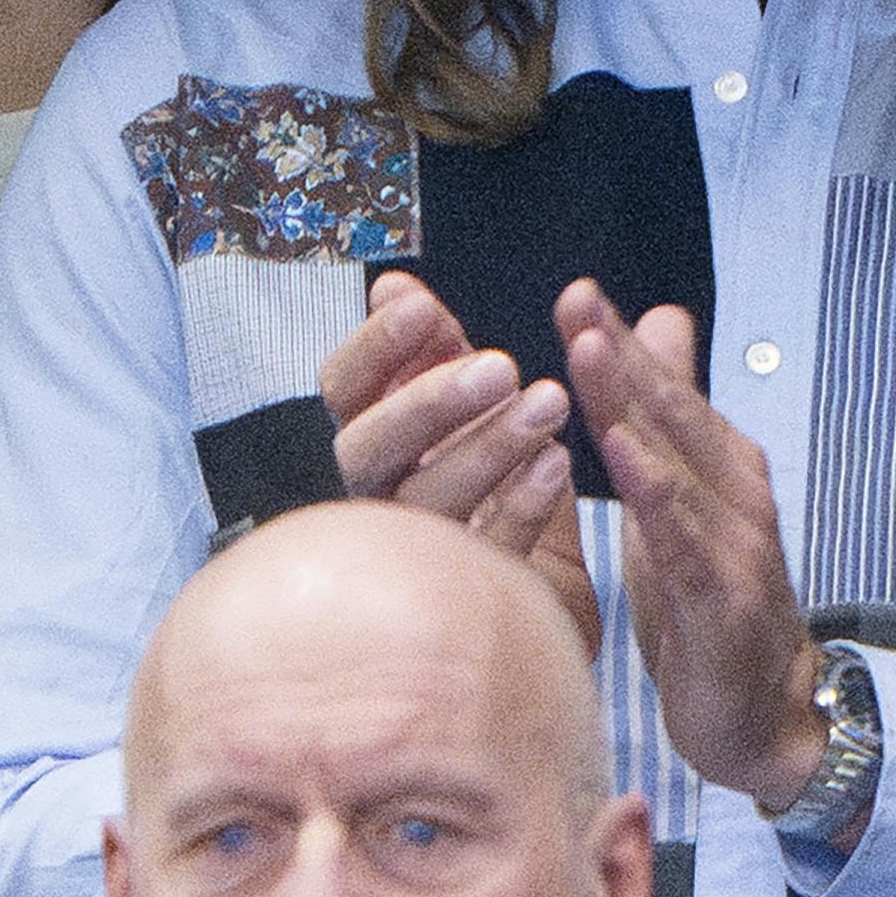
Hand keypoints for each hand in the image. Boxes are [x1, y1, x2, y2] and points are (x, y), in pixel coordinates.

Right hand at [319, 276, 596, 655]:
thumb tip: (394, 286)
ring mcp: (406, 557)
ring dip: (488, 448)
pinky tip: (556, 466)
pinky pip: (483, 556)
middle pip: (369, 449)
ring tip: (550, 402)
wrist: (515, 610)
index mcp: (359, 444)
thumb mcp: (457, 413)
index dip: (375, 347)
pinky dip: (519, 508)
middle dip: (431, 402)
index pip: (339, 389)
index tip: (424, 306)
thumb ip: (431, 354)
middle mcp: (364, 502)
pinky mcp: (459, 602)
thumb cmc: (476, 487)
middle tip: (503, 365)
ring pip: (425, 503)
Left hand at [558, 283, 828, 810]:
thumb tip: (657, 327)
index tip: (577, 293)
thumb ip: (669, 422)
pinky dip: (656, 495)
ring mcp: (736, 546)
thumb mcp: (681, 507)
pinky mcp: (724, 602)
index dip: (622, 343)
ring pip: (675, 464)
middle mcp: (736, 494)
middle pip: (670, 415)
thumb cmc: (713, 606)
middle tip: (578, 301)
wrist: (766, 715)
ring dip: (633, 407)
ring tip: (588, 356)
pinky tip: (623, 458)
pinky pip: (683, 540)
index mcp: (720, 469)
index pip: (663, 395)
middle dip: (622, 354)